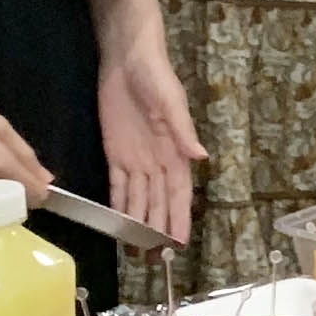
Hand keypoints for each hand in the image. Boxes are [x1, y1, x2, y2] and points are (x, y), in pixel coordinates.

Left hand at [96, 41, 204, 244]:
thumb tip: (201, 156)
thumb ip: (183, 129)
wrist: (127, 58)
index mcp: (174, 150)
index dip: (178, 217)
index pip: (178, 192)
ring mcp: (135, 157)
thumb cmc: (156, 75)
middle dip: (158, 229)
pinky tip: (117, 221)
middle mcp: (157, 160)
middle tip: (155, 258)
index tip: (179, 242)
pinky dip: (118, 203)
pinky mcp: (115, 151)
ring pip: (138, 198)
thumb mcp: (171, 100)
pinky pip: (117, 184)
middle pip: (157, 201)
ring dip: (138, 222)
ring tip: (136, 249)